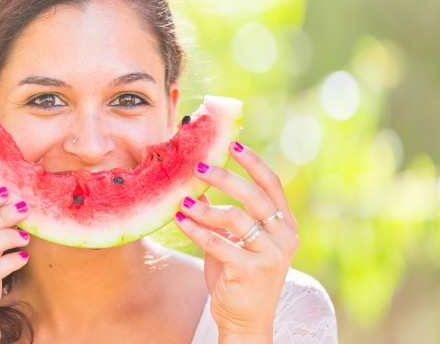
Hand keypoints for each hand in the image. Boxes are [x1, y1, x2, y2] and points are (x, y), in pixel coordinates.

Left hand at [174, 142, 298, 342]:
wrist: (245, 320)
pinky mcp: (252, 271)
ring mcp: (271, 255)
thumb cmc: (236, 275)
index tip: (232, 143)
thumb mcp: (234, 240)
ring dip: (203, 207)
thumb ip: (224, 214)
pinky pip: (218, 242)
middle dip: (225, 177)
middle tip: (198, 168)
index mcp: (284, 225)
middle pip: (254, 195)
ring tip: (182, 202)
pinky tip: (179, 220)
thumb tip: (200, 183)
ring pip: (234, 218)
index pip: (272, 185)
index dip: (253, 162)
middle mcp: (284, 237)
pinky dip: (195, 230)